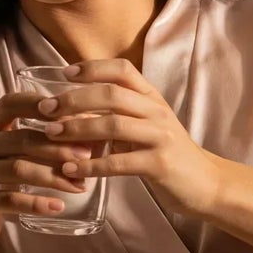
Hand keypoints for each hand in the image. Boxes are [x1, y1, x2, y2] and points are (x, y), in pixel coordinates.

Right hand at [0, 89, 97, 247]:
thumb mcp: (9, 155)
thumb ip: (36, 140)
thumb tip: (86, 128)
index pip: (10, 104)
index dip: (40, 105)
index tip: (71, 115)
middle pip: (20, 140)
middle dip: (58, 148)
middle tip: (86, 157)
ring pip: (18, 169)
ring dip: (53, 177)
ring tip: (79, 185)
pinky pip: (10, 200)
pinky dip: (37, 203)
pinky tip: (58, 207)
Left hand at [35, 58, 223, 217]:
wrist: (206, 184)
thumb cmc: (167, 153)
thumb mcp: (145, 126)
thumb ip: (116, 115)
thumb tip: (72, 110)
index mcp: (152, 98)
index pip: (122, 70)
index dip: (93, 68)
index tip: (65, 73)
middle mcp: (157, 112)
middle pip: (112, 94)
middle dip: (74, 99)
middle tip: (46, 108)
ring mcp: (160, 137)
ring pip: (113, 125)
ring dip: (78, 129)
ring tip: (51, 134)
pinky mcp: (159, 164)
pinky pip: (119, 162)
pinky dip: (91, 165)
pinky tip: (70, 168)